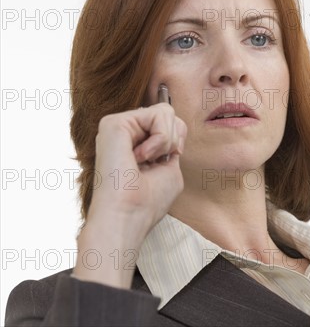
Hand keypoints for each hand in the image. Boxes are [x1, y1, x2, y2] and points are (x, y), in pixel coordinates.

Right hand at [89, 102, 186, 228]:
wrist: (127, 216)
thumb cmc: (147, 202)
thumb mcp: (170, 169)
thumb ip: (171, 145)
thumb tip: (176, 126)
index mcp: (135, 143)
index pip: (169, 123)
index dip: (177, 141)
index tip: (165, 161)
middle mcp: (125, 133)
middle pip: (168, 114)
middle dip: (173, 140)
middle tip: (154, 162)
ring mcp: (118, 126)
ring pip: (165, 112)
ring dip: (165, 141)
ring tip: (144, 161)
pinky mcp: (114, 123)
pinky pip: (157, 115)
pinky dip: (159, 140)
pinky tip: (139, 158)